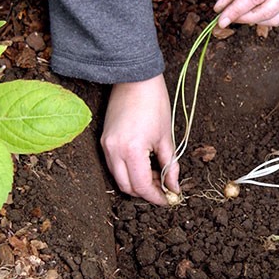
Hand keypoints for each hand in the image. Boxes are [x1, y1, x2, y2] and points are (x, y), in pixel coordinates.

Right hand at [101, 74, 178, 205]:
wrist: (135, 79)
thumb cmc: (154, 103)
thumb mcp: (166, 137)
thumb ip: (170, 166)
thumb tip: (174, 187)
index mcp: (131, 150)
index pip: (142, 186)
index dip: (156, 197)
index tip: (169, 199)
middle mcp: (113, 151)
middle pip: (127, 187)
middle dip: (146, 192)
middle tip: (164, 189)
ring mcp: (105, 146)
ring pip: (119, 178)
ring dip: (136, 183)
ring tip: (156, 177)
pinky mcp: (104, 140)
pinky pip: (114, 165)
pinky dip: (128, 171)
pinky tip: (145, 166)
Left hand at [214, 0, 278, 28]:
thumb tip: (220, 9)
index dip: (237, 10)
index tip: (221, 20)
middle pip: (267, 11)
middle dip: (245, 18)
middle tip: (227, 18)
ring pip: (276, 19)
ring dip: (255, 20)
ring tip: (241, 12)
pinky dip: (266, 18)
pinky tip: (255, 10)